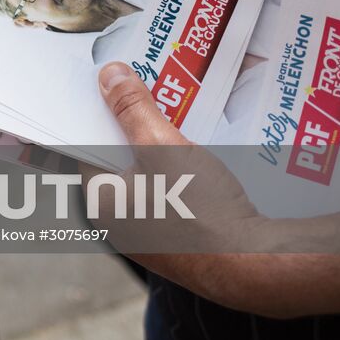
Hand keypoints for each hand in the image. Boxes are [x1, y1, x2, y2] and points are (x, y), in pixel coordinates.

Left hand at [94, 62, 273, 312]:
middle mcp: (115, 223)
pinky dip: (174, 173)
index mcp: (100, 201)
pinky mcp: (175, 241)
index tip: (107, 85)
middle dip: (130, 127)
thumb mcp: (163, 146)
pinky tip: (195, 155)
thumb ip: (132, 108)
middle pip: (116, 160)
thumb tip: (108, 75)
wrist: (254, 264)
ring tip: (173, 115)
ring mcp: (145, 235)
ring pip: (144, 177)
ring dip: (156, 149)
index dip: (97, 113)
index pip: (85, 147)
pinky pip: (165, 196)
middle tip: (144, 91)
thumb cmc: (201, 209)